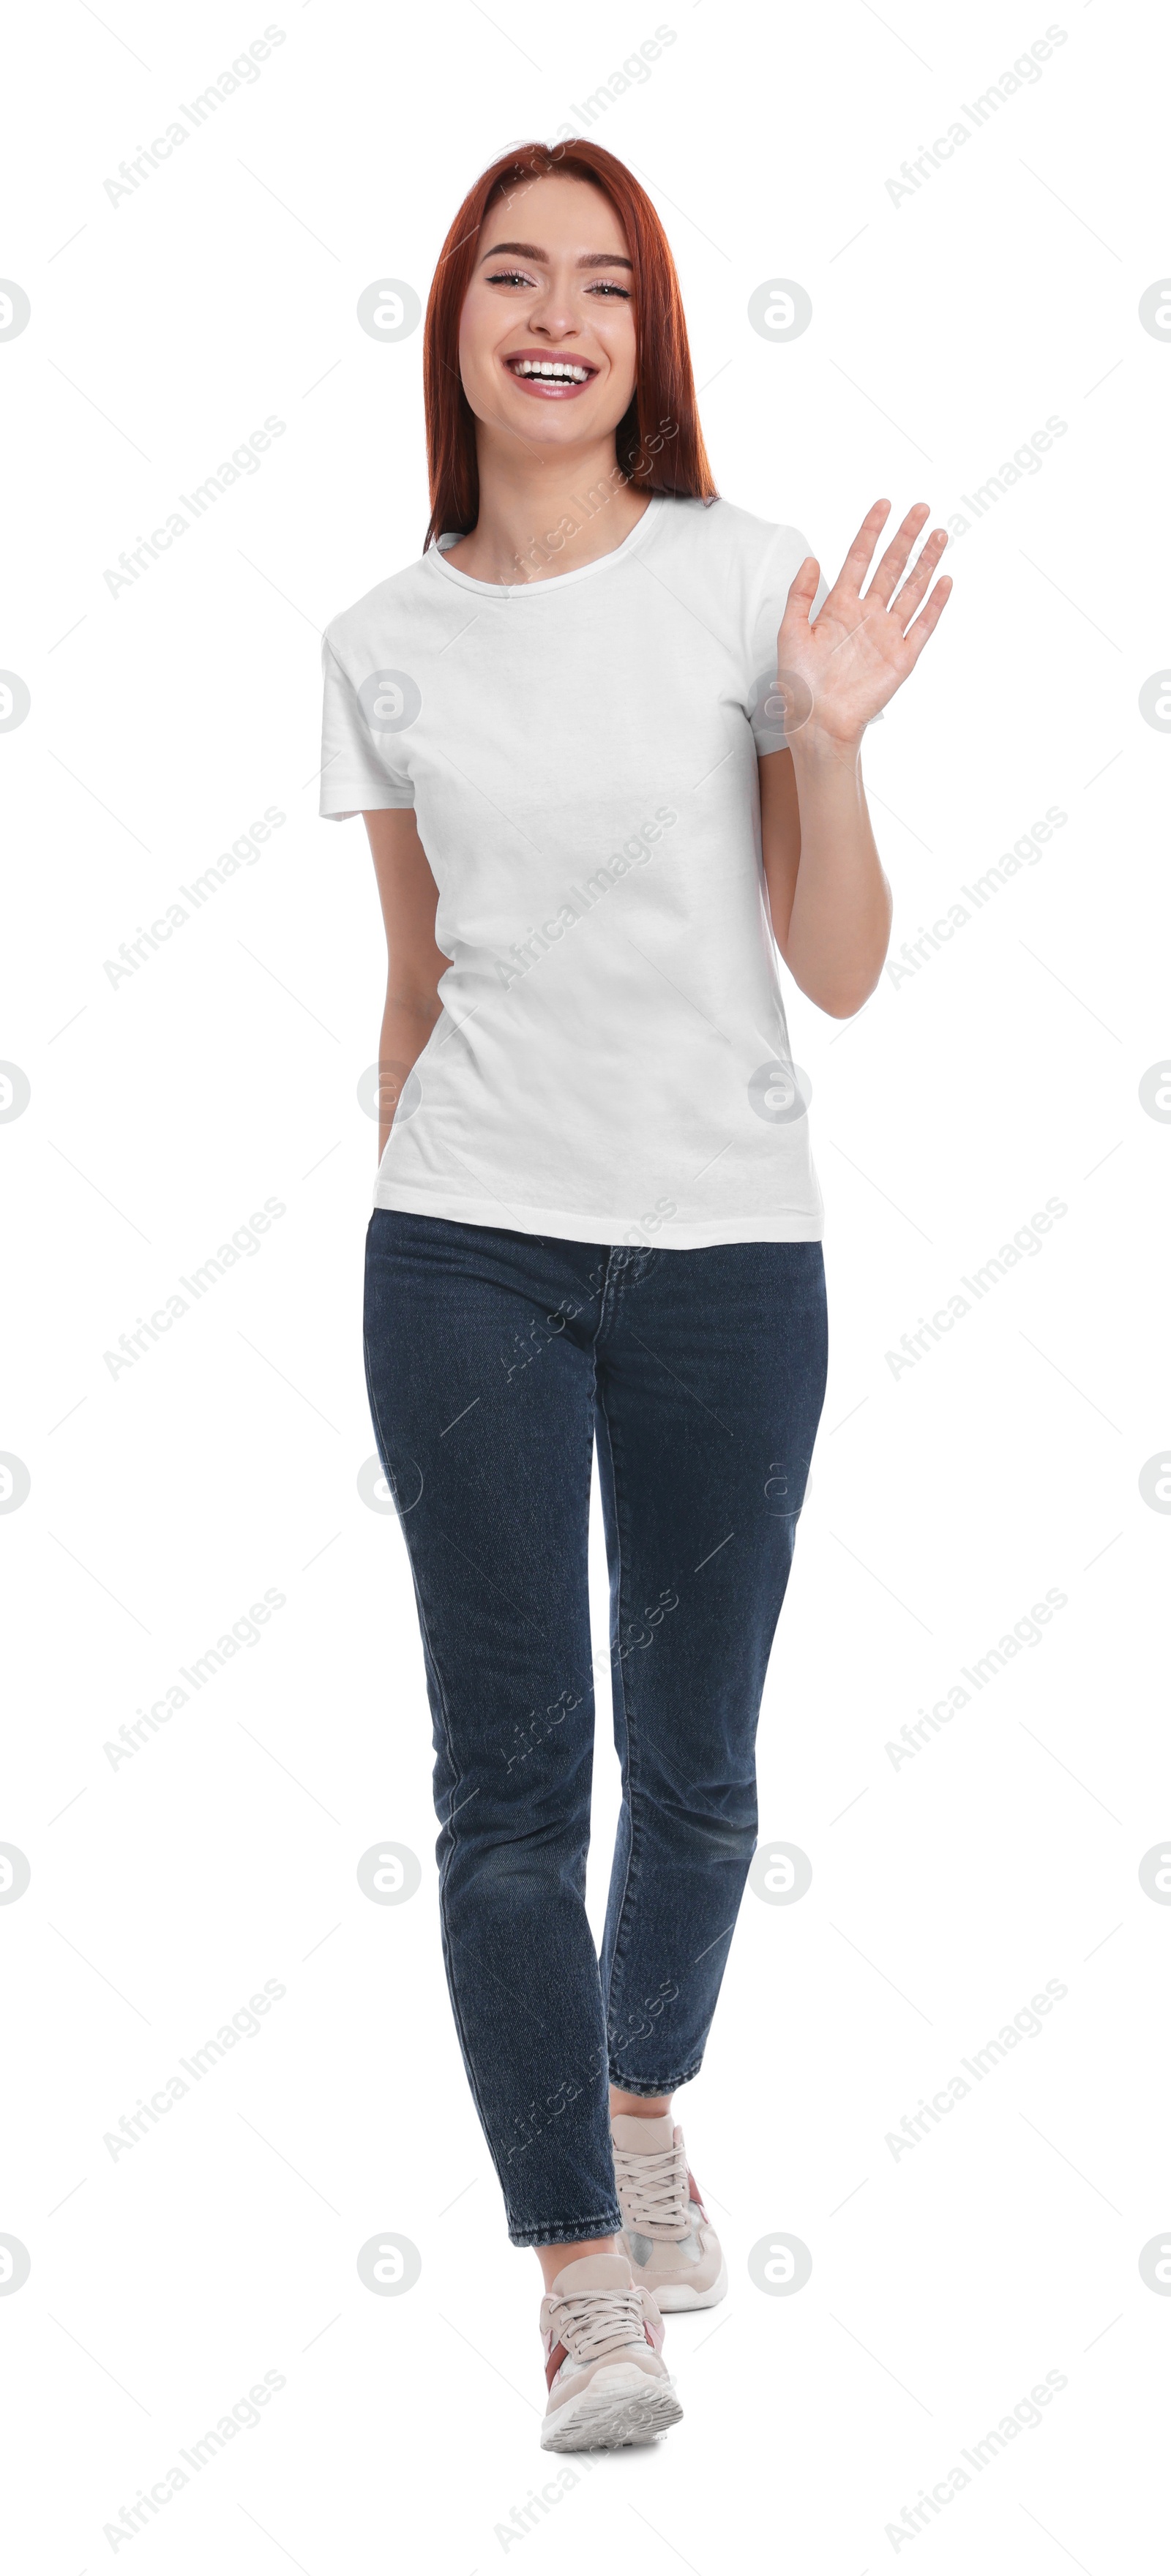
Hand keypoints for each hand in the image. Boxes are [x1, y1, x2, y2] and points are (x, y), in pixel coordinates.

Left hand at [773, 500, 950, 753]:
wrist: (818, 722)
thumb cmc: (800, 682)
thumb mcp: (790, 632)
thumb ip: (800, 595)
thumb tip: (812, 559)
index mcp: (840, 606)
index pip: (859, 558)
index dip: (871, 531)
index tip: (884, 504)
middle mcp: (867, 615)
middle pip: (891, 567)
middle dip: (906, 537)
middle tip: (921, 509)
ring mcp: (887, 634)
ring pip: (912, 589)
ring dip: (926, 562)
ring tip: (940, 534)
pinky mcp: (902, 657)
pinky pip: (923, 625)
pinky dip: (935, 604)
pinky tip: (944, 580)